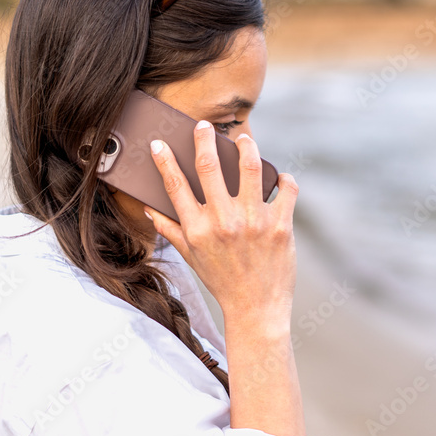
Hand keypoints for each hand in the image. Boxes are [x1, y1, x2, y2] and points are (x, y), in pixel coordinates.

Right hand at [143, 121, 298, 336]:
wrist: (256, 309)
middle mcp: (223, 221)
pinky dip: (284, 178)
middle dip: (204, 139)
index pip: (175, 185)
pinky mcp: (281, 225)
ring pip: (250, 167)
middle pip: (210, 166)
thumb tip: (150, 208)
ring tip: (244, 140)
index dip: (164, 160)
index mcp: (197, 229)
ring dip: (247, 147)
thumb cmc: (222, 281)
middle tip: (205, 126)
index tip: (159, 143)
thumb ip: (171, 231)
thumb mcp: (191, 258)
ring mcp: (254, 221)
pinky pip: (286, 188)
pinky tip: (280, 177)